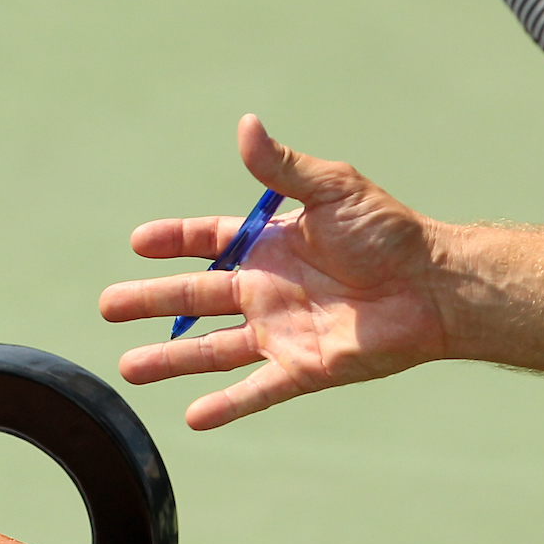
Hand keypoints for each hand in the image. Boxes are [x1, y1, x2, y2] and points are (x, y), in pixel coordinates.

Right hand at [99, 114, 450, 428]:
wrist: (436, 286)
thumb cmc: (389, 232)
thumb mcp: (332, 189)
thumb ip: (283, 166)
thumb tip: (246, 124)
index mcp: (270, 245)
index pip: (208, 242)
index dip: (174, 241)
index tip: (138, 242)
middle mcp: (267, 290)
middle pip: (196, 297)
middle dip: (150, 301)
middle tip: (107, 305)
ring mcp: (282, 332)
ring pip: (213, 349)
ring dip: (171, 358)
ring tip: (128, 367)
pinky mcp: (304, 369)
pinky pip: (257, 390)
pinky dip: (227, 405)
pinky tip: (194, 418)